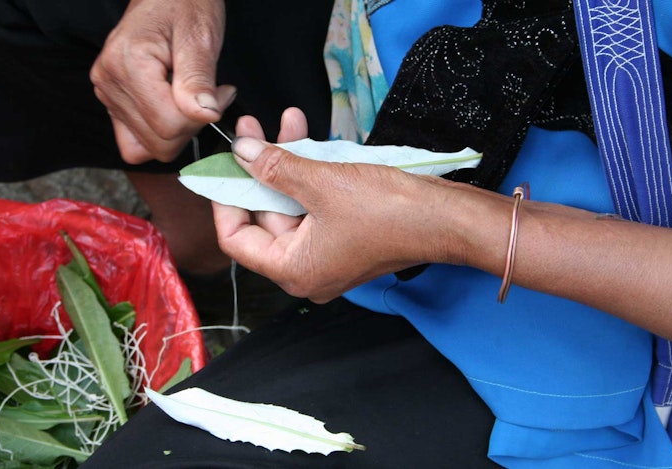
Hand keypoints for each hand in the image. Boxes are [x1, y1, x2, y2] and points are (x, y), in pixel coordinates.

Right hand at [90, 0, 236, 163]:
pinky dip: (159, 135)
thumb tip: (205, 115)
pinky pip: (135, 143)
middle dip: (193, 125)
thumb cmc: (184, 4)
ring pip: (150, 146)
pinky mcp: (112, 102)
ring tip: (192, 95)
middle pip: (160, 141)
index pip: (169, 124)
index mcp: (128, 63)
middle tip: (210, 94)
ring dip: (180, 129)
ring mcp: (107, 94)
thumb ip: (199, 78)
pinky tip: (174, 110)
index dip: (203, 117)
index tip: (222, 93)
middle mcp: (109, 82)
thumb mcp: (199, 35)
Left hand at [213, 108, 465, 302]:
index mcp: (293, 270)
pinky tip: (306, 137)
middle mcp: (307, 269)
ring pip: (291, 204)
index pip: (237, 239)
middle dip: (259, 168)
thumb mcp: (323, 183)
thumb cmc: (389, 211)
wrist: (447, 218)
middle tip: (252, 130)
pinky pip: (314, 204)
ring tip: (283, 122)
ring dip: (286, 163)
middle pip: (264, 216)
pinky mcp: (345, 235)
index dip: (225, 198)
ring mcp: (327, 253)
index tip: (224, 164)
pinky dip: (309, 174)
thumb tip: (242, 152)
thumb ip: (276, 167)